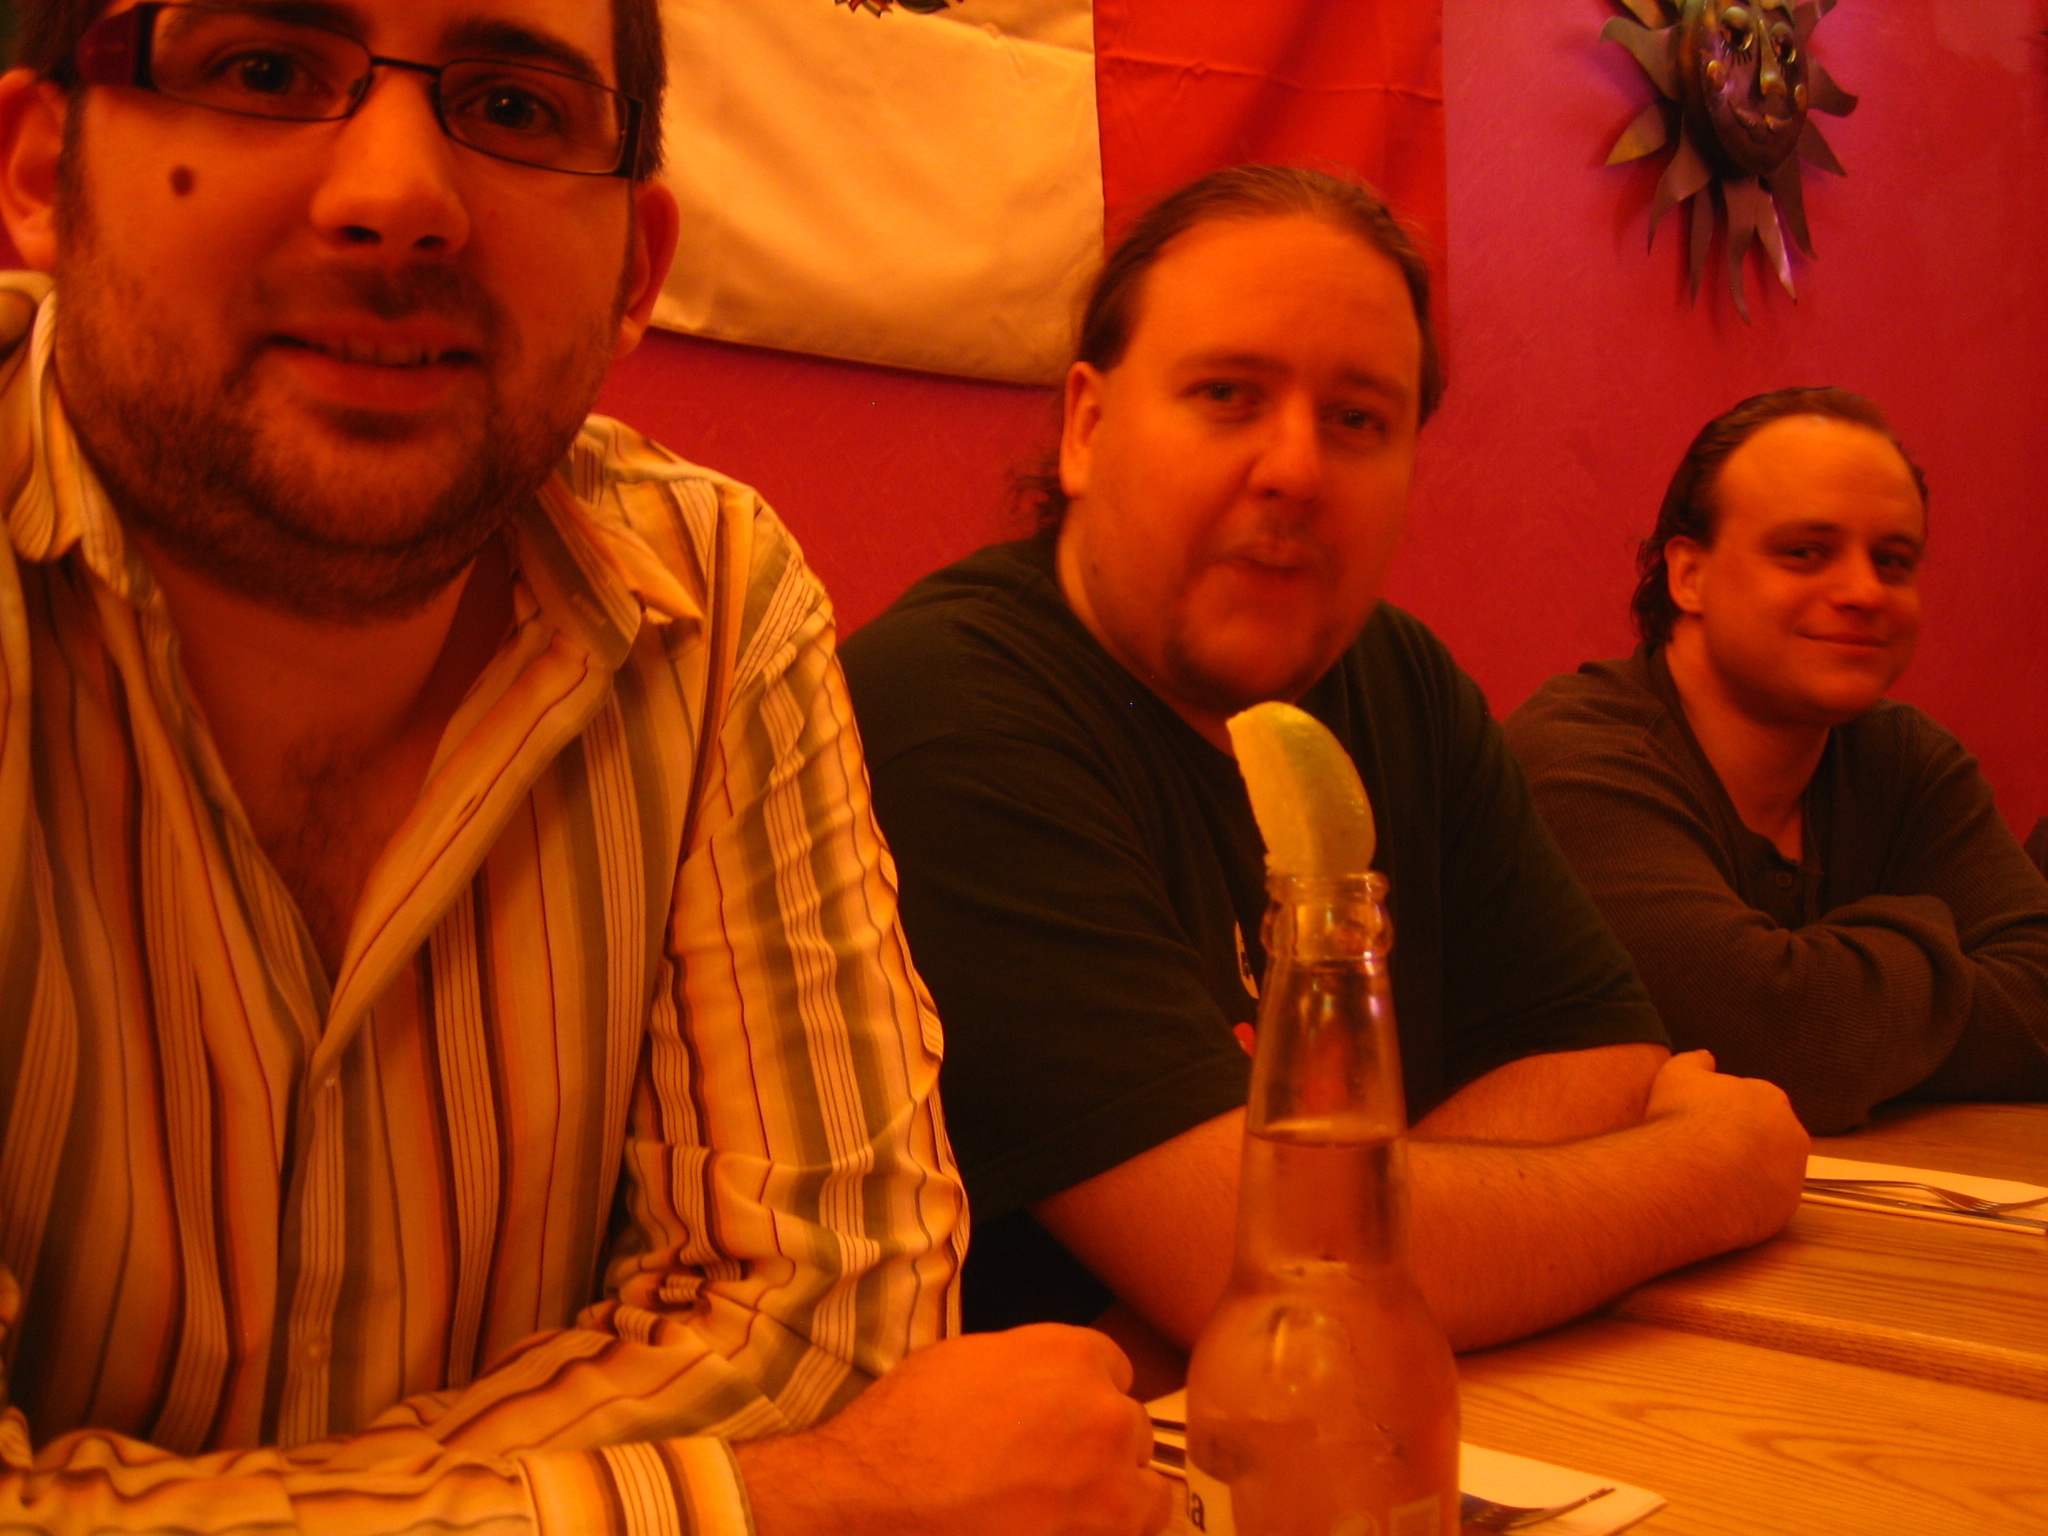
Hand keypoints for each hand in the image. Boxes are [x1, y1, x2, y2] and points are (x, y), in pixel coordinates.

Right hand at [736, 1325, 1174, 1535]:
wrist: (877, 1490)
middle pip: (1131, 1427)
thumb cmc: (907, 1424)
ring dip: (1119, 1496)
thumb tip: (1043, 1387)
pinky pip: (1144, 1528)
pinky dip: (1119, 1530)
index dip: (1086, 1400)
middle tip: (1054, 1471)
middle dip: (1101, 1448)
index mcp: (1072, 1353)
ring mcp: (1109, 1473)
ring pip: (1150, 1486)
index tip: (1065, 1423)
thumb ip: (1028, 1367)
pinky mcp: (1106, 1523)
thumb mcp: (969, 1360)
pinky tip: (1075, 1527)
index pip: (1115, 1372)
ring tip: (1069, 1508)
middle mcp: (1103, 1406)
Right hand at [1644, 1049, 1807, 1246]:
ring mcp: (1793, 1175)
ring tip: (1710, 1179)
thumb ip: (1695, 1061)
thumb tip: (1705, 1058)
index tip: (1708, 1122)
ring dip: (1749, 1173)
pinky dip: (1747, 1201)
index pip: (1758, 1101)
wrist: (1688, 1176)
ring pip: (1771, 1172)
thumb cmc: (1683, 1120)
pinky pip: (1766, 1203)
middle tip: (1709, 1151)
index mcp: (1769, 1098)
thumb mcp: (1678, 1074)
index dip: (1730, 1112)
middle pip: (1771, 1137)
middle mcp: (1791, 1134)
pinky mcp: (1785, 1209)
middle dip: (1746, 1143)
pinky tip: (1717, 1200)